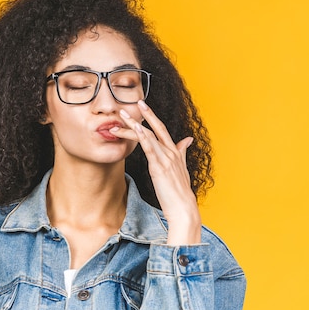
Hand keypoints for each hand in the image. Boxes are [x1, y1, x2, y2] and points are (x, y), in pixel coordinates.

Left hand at [110, 101, 201, 244]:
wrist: (183, 208)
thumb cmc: (179, 192)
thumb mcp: (181, 168)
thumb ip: (182, 152)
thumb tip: (187, 139)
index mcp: (175, 152)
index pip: (162, 129)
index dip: (152, 117)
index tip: (143, 107)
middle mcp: (171, 152)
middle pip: (157, 127)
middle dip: (146, 114)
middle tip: (135, 102)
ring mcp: (165, 158)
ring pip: (149, 136)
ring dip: (134, 124)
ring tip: (122, 116)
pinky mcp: (159, 167)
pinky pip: (150, 147)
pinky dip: (142, 136)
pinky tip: (135, 128)